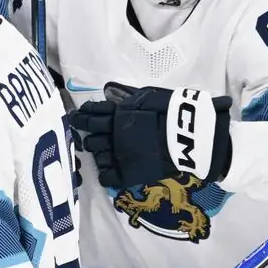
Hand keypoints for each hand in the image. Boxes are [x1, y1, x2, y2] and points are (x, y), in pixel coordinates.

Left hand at [69, 82, 232, 189]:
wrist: (188, 135)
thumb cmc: (170, 111)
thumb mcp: (146, 96)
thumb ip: (126, 96)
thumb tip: (108, 89)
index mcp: (115, 115)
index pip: (89, 116)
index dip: (82, 118)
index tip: (79, 119)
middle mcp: (111, 135)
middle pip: (91, 139)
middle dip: (91, 139)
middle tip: (94, 139)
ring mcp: (117, 156)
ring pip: (97, 158)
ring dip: (99, 155)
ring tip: (105, 155)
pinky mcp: (126, 174)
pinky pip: (106, 178)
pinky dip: (106, 176)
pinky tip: (111, 172)